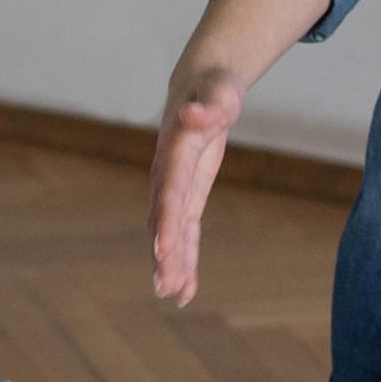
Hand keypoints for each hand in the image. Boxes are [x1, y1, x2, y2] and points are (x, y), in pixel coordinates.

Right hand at [147, 63, 246, 305]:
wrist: (200, 85)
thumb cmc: (213, 87)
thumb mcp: (218, 94)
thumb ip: (208, 108)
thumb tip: (195, 115)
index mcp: (175, 151)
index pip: (169, 190)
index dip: (166, 219)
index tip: (162, 248)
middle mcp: (167, 175)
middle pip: (164, 219)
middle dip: (165, 254)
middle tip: (165, 287)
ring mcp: (174, 189)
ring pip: (171, 233)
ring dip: (172, 264)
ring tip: (174, 296)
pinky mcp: (186, 198)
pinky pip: (185, 235)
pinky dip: (186, 261)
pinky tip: (186, 291)